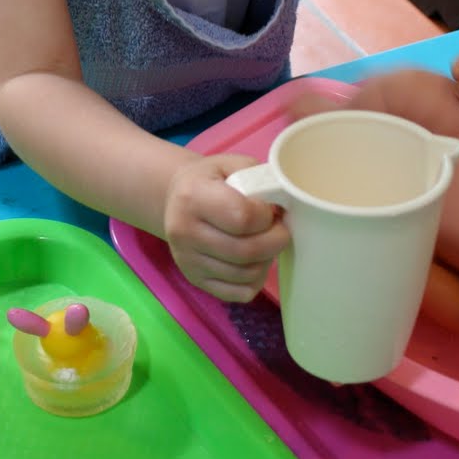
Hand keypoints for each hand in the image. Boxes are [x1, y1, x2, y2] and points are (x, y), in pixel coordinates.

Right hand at [163, 154, 289, 301]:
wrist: (175, 198)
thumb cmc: (211, 179)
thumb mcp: (233, 165)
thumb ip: (260, 180)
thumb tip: (284, 209)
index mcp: (193, 196)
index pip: (242, 217)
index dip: (267, 216)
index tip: (270, 210)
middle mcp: (184, 231)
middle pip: (246, 251)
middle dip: (275, 241)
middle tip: (279, 230)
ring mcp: (187, 260)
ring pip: (246, 274)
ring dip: (266, 260)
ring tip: (264, 242)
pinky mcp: (194, 279)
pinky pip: (239, 293)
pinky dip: (255, 280)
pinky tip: (253, 261)